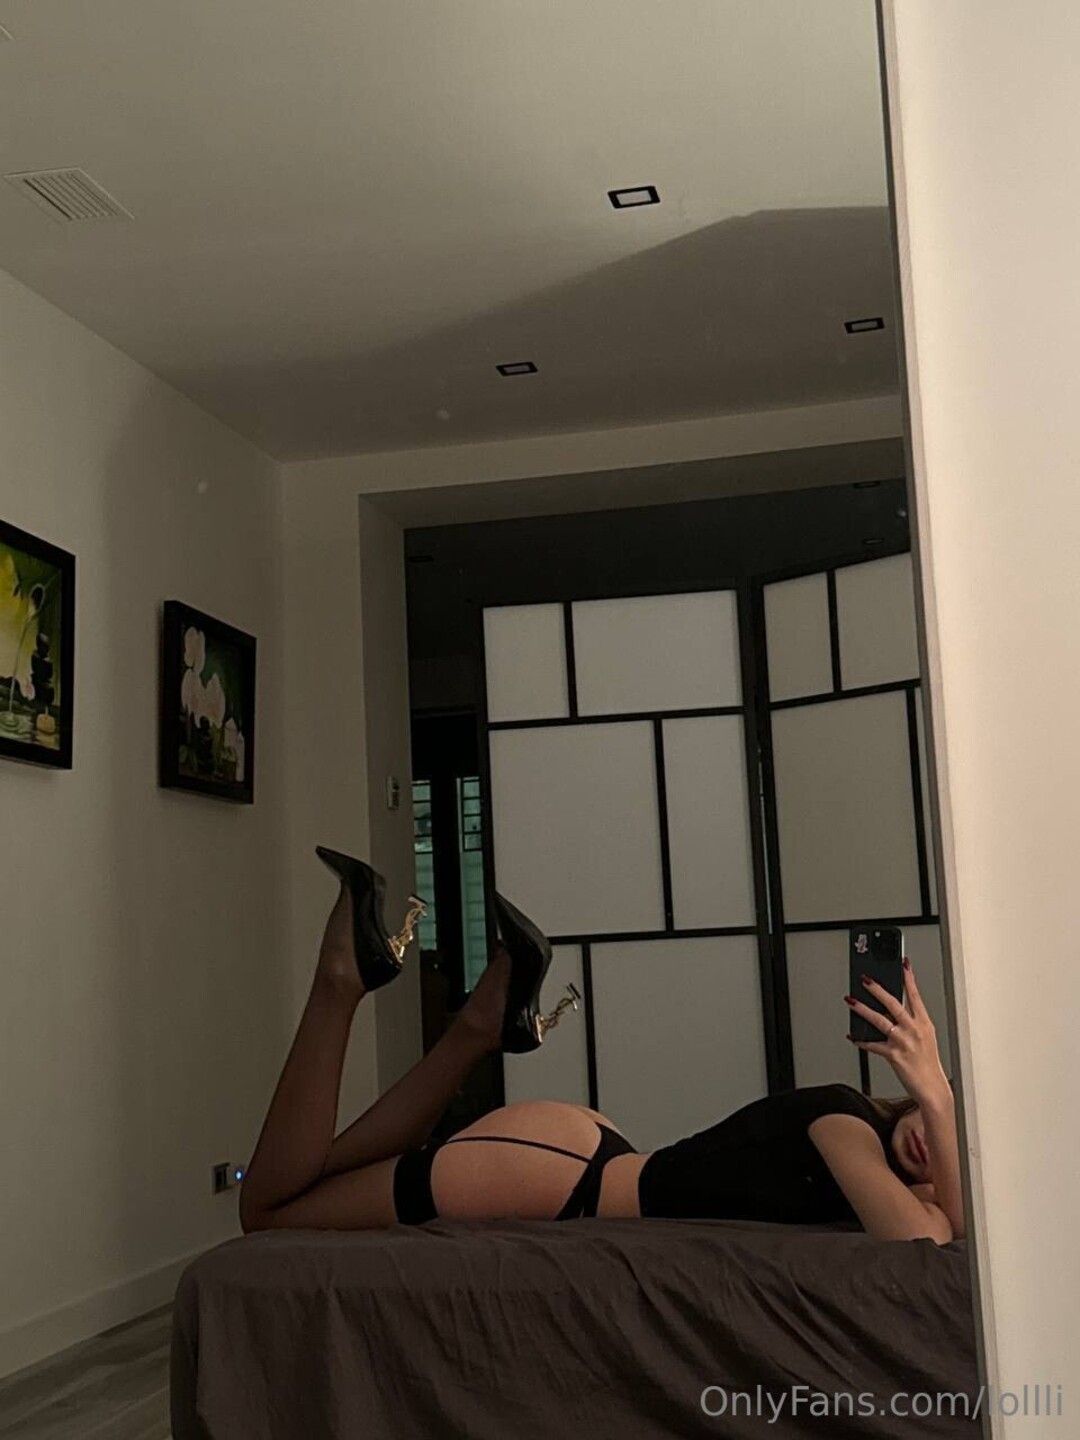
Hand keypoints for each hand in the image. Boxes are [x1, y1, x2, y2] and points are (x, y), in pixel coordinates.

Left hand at [845, 959, 950, 1106]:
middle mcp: (914, 1030)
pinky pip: (873, 1045)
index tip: (903, 964)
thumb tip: (888, 1011)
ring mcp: (903, 1042)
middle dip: (878, 989)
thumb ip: (909, 1022)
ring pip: (879, 1020)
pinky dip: (861, 1040)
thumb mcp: (925, 1038)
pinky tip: (852, 1036)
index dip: (909, 979)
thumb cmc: (927, 1063)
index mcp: (924, 1023)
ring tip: (851, 1000)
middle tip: (865, 978)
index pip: (915, 996)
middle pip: (893, 1004)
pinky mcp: (894, 1055)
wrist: (932, 1088)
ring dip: (862, 1009)